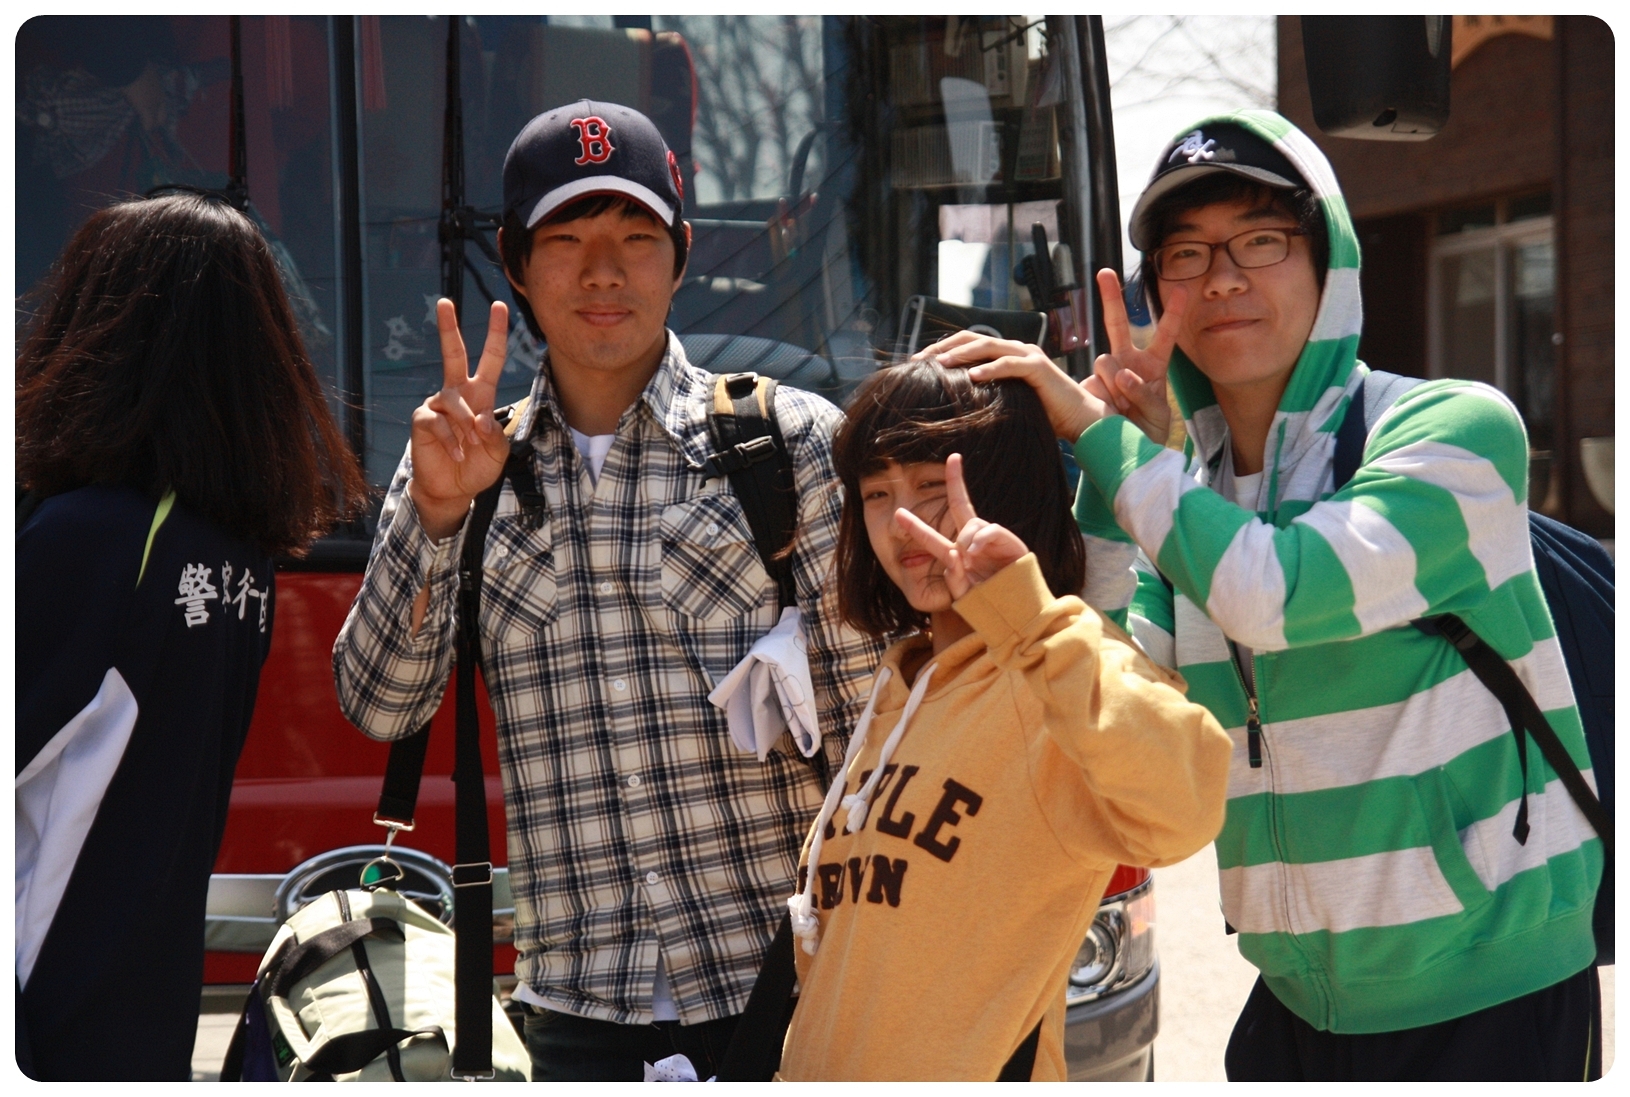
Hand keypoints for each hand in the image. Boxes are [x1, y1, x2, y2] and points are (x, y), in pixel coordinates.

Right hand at [407, 300, 511, 536]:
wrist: (453, 489)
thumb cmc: (477, 466)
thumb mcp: (498, 452)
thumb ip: (495, 434)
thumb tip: (480, 418)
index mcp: (481, 395)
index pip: (491, 359)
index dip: (496, 334)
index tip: (499, 306)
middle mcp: (457, 394)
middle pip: (453, 354)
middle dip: (449, 328)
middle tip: (444, 302)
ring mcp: (437, 405)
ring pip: (453, 401)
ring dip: (466, 425)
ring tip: (471, 445)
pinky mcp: (422, 420)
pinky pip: (437, 422)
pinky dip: (451, 439)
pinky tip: (457, 453)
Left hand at [892, 454, 1026, 600]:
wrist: (1017, 614)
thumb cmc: (989, 606)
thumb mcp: (963, 597)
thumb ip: (954, 578)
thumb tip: (955, 553)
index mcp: (959, 555)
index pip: (935, 536)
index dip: (918, 523)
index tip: (903, 508)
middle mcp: (974, 543)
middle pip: (960, 506)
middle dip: (956, 481)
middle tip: (953, 458)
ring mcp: (992, 541)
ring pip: (972, 523)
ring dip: (966, 539)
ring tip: (972, 559)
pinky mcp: (1011, 543)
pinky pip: (990, 530)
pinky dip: (980, 539)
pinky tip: (977, 552)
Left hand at [915, 332, 1106, 443]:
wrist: (1079, 419)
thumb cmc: (1043, 415)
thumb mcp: (1008, 402)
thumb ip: (987, 396)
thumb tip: (956, 404)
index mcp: (1007, 355)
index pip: (970, 344)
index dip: (944, 349)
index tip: (919, 362)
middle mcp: (1016, 349)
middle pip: (974, 338)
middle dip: (945, 347)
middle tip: (921, 360)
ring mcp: (1028, 355)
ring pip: (990, 346)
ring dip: (963, 353)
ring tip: (940, 364)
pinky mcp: (1039, 368)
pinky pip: (1010, 364)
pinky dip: (991, 368)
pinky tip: (972, 375)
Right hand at [1089, 269, 1187, 444]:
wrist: (1123, 454)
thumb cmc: (1147, 432)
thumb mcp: (1157, 415)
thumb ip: (1145, 393)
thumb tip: (1123, 374)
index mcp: (1153, 366)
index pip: (1166, 335)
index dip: (1173, 313)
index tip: (1181, 288)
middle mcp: (1128, 363)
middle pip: (1117, 324)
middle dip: (1111, 297)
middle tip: (1104, 272)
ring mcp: (1107, 374)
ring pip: (1105, 362)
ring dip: (1116, 385)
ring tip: (1124, 409)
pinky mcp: (1090, 388)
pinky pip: (1093, 384)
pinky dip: (1103, 397)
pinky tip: (1110, 411)